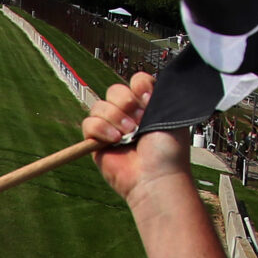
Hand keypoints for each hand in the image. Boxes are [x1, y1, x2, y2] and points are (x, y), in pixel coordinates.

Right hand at [81, 72, 192, 205]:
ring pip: (99, 105)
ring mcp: (112, 128)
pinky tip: (114, 140)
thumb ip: (155, 92)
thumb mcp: (168, 114)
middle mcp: (129, 115)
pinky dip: (101, 129)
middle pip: (114, 90)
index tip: (148, 101)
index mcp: (147, 106)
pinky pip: (88, 123)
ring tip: (127, 134)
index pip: (135, 81)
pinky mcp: (96, 143)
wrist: (155, 176)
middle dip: (125, 102)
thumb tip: (137, 82)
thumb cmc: (167, 150)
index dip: (139, 87)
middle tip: (138, 121)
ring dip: (114, 117)